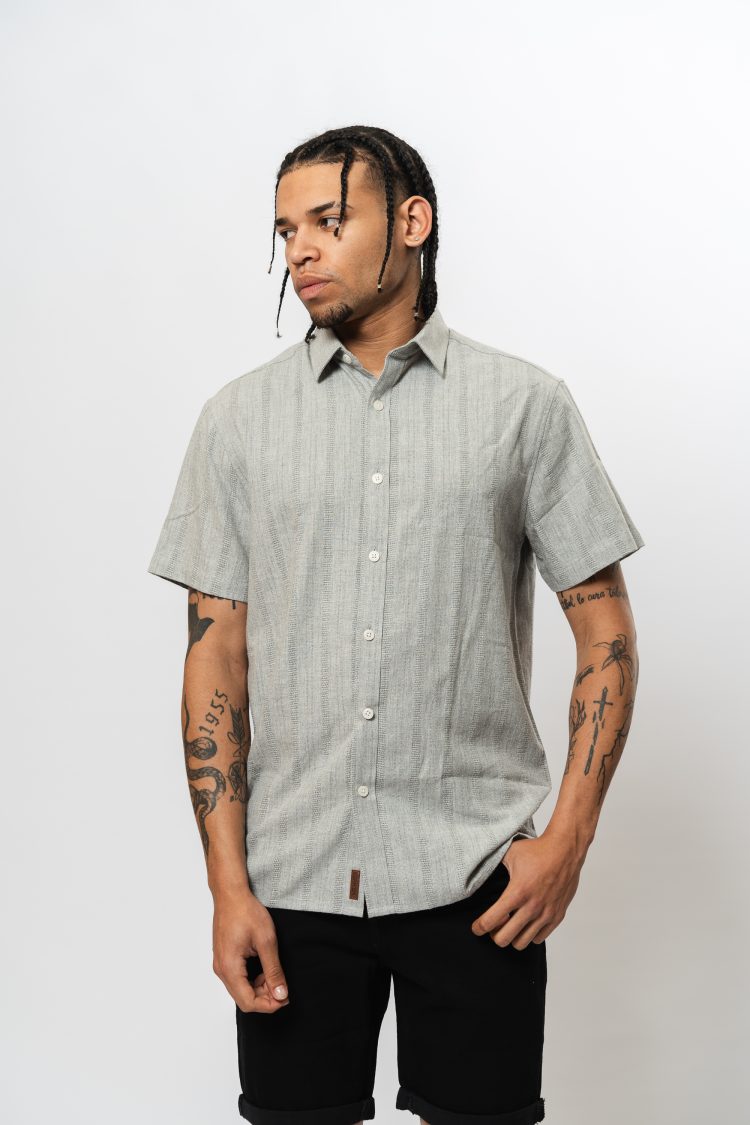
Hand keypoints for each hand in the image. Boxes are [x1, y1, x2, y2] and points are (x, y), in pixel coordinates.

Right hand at [212, 890, 290, 1013]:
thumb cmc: (246, 912)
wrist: (231, 894)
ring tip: (274, 974)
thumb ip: (273, 970)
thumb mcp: (266, 941)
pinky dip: (252, 979)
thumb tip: (281, 995)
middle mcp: (221, 970)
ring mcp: (221, 964)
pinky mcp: (224, 959)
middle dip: (265, 997)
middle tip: (283, 986)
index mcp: (229, 968)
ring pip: (240, 990)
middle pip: (243, 999)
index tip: (285, 998)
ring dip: (259, 988)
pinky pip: (237, 979)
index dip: (268, 1005)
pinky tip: (264, 967)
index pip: (248, 1002)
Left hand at [470, 832, 582, 949]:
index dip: (479, 927)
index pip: (491, 921)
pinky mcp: (557, 916)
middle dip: (494, 935)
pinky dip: (529, 934)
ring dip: (512, 936)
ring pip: (521, 943)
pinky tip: (526, 922)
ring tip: (509, 924)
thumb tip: (477, 868)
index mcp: (517, 892)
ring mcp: (546, 913)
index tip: (476, 928)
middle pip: (504, 939)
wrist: (565, 850)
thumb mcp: (509, 853)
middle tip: (493, 925)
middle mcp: (532, 907)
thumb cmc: (537, 850)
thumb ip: (493, 863)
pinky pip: (539, 938)